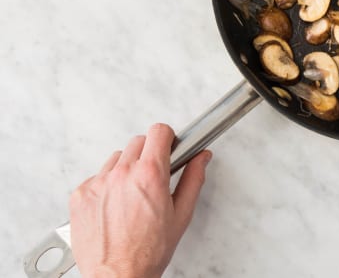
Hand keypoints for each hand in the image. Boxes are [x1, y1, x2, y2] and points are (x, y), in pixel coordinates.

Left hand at [69, 124, 211, 277]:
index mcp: (150, 175)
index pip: (158, 131)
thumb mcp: (181, 214)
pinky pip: (97, 177)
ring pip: (116, 159)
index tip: (169, 147)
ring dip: (126, 169)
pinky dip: (106, 186)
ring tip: (132, 196)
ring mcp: (98, 183)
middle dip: (149, 154)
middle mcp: (122, 174)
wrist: (117, 276)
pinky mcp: (80, 194)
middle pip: (137, 142)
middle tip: (153, 178)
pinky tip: (115, 206)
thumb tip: (201, 159)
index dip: (167, 138)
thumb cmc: (148, 252)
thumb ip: (194, 179)